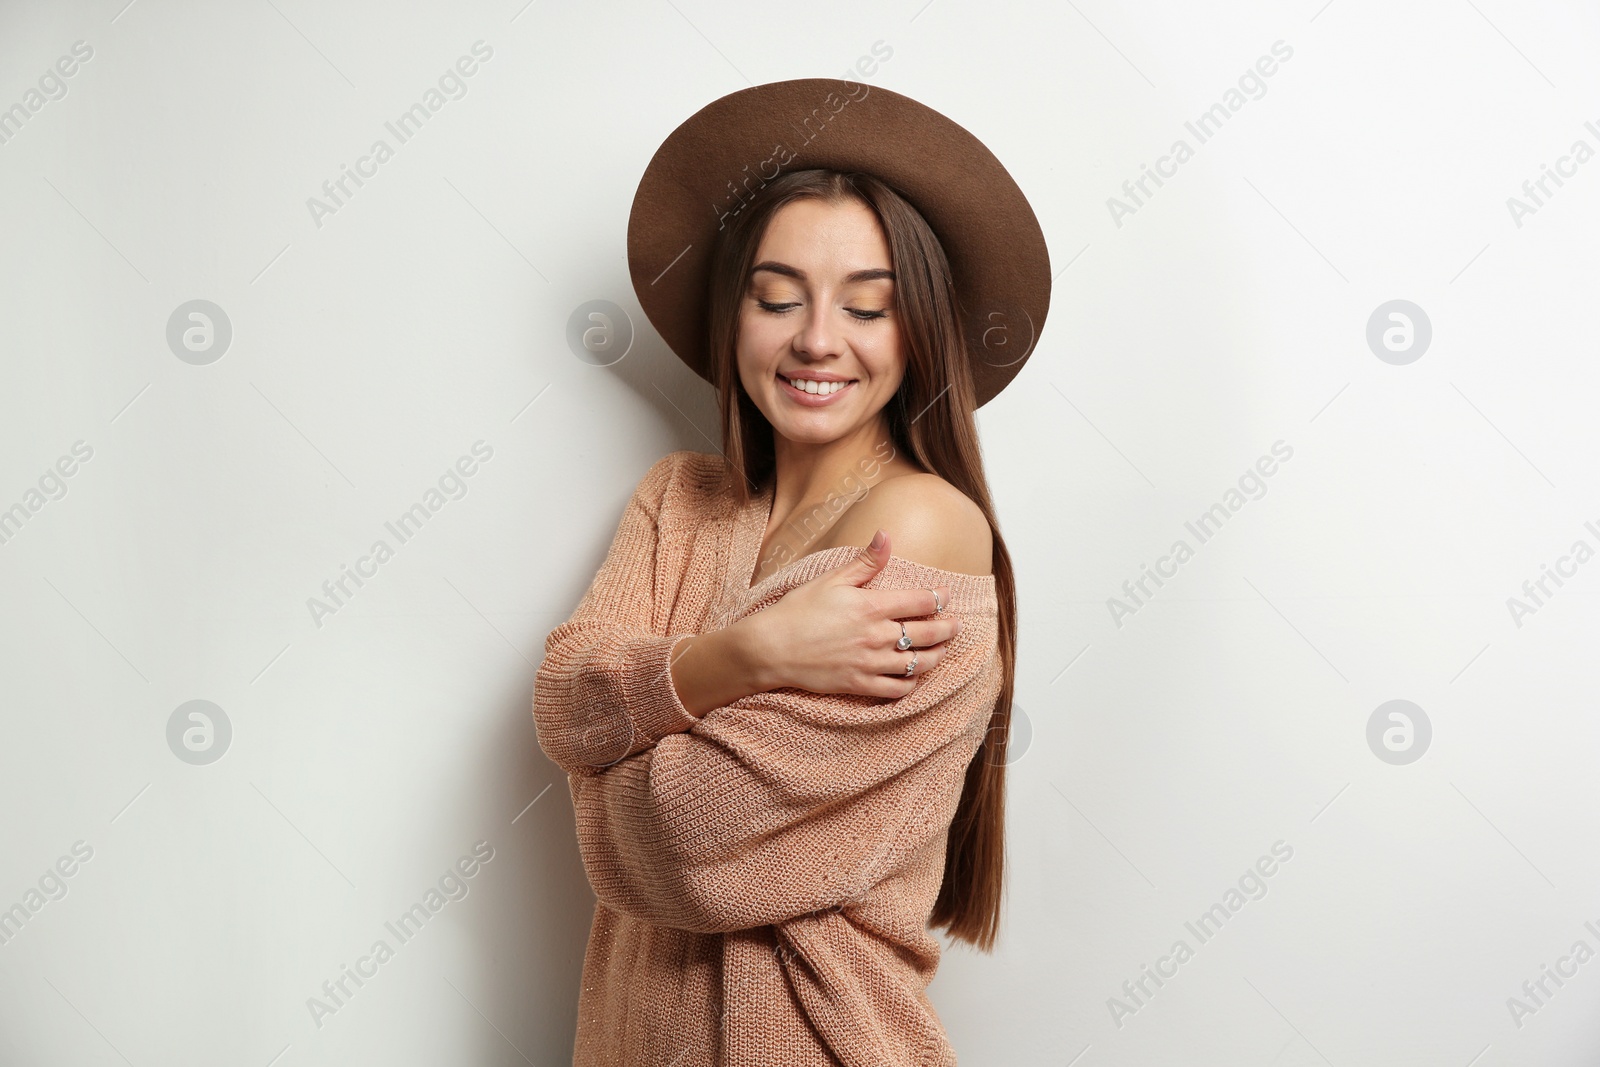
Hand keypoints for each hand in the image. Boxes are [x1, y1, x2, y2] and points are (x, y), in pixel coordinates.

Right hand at [740, 529, 962, 699]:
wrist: (771, 647)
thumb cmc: (798, 610)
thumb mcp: (831, 579)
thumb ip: (865, 561)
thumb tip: (886, 534)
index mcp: (872, 606)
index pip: (921, 602)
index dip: (940, 597)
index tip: (945, 595)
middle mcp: (877, 636)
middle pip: (928, 633)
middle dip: (948, 628)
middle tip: (956, 624)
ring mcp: (870, 663)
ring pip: (919, 663)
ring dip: (936, 656)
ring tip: (941, 650)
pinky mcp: (860, 684)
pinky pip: (898, 689)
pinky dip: (912, 683)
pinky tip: (913, 676)